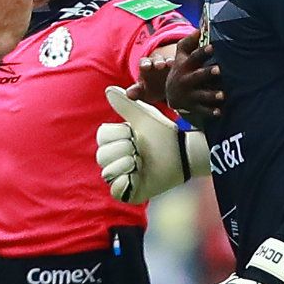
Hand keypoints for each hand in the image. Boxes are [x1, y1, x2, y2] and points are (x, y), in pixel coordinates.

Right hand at [95, 87, 210, 203]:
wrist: (181, 152)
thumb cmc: (163, 134)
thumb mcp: (143, 117)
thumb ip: (125, 104)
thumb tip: (109, 90)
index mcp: (116, 142)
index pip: (102, 138)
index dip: (119, 135)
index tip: (135, 135)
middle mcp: (116, 160)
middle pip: (102, 156)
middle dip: (124, 150)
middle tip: (141, 150)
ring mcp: (122, 177)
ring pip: (108, 172)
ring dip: (127, 165)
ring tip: (142, 162)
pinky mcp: (130, 193)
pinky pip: (115, 191)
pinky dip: (125, 183)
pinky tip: (138, 176)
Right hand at [161, 31, 224, 125]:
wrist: (170, 93)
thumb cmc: (181, 68)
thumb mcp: (181, 55)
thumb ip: (189, 42)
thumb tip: (201, 26)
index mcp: (185, 66)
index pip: (193, 57)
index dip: (203, 52)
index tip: (213, 46)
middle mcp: (186, 80)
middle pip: (197, 76)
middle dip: (207, 73)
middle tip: (219, 69)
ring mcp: (189, 94)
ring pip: (201, 95)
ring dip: (212, 95)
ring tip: (223, 95)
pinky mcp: (192, 106)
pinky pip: (202, 110)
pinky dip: (211, 112)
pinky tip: (220, 112)